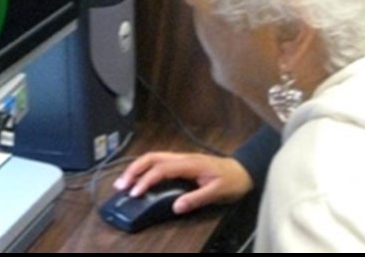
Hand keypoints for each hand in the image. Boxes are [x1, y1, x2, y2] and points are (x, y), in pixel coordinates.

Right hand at [113, 152, 253, 214]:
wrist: (243, 170)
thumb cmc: (232, 181)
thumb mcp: (218, 192)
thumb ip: (197, 198)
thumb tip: (176, 206)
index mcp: (190, 163)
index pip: (162, 168)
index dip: (146, 180)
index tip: (135, 193)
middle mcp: (183, 157)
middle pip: (152, 157)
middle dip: (134, 169)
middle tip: (121, 185)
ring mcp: (182, 158)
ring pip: (154, 157)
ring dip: (137, 167)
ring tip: (124, 182)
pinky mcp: (182, 162)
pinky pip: (159, 162)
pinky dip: (145, 168)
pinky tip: (139, 178)